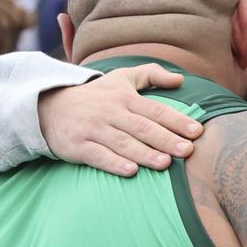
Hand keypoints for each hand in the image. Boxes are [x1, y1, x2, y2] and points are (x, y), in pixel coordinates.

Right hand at [37, 64, 202, 177]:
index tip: (197, 131)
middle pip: (143, 128)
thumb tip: (181, 79)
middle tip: (188, 151)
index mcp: (124, 98)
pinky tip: (131, 171)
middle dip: (166, 139)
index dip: (177, 121)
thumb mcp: (121, 78)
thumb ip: (151, 74)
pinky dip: (114, 163)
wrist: (49, 106)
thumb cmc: (96, 95)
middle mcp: (110, 112)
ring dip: (144, 154)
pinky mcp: (78, 146)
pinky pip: (98, 156)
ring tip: (165, 164)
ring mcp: (94, 129)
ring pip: (123, 143)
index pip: (156, 110)